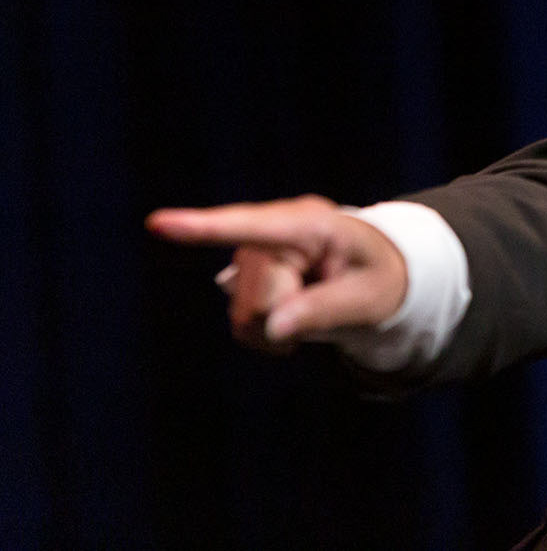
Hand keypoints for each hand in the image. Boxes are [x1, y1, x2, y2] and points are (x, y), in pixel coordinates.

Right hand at [146, 195, 407, 352]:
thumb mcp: (369, 297)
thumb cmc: (379, 278)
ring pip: (244, 313)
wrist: (375, 273)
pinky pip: (241, 322)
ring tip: (310, 311)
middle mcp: (275, 231)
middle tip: (323, 309)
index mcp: (311, 223)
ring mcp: (255, 252)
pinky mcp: (245, 274)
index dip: (203, 227)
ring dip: (276, 327)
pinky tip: (291, 317)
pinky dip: (266, 333)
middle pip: (254, 296)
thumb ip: (325, 309)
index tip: (157, 223)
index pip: (252, 227)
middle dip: (285, 315)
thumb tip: (274, 329)